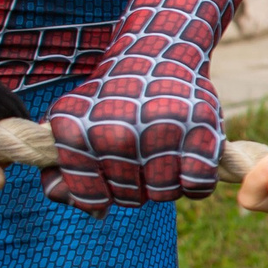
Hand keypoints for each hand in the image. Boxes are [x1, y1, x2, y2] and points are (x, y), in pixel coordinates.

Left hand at [45, 56, 221, 211]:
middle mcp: (116, 134)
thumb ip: (67, 171)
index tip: (110, 175)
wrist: (156, 55)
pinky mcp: (199, 130)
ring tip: (164, 158)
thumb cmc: (112, 99)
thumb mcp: (75, 125)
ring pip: (165, 194)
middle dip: (137, 186)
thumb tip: (94, 212)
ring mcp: (159, 132)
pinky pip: (198, 186)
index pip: (91, 198)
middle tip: (141, 159)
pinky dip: (197, 182)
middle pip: (131, 198)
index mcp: (79, 134)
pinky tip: (189, 163)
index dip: (103, 194)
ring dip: (167, 184)